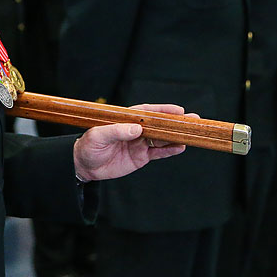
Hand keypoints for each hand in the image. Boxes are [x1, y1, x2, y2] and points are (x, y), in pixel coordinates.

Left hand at [72, 104, 193, 181]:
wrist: (83, 166)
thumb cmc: (88, 146)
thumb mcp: (97, 136)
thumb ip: (116, 132)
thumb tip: (137, 129)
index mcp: (125, 119)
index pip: (146, 112)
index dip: (162, 110)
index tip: (177, 110)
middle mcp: (135, 129)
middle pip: (158, 124)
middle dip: (175, 122)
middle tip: (193, 119)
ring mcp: (139, 143)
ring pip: (161, 138)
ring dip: (176, 136)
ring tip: (191, 134)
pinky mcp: (141, 157)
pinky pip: (158, 152)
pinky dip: (169, 150)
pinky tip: (181, 147)